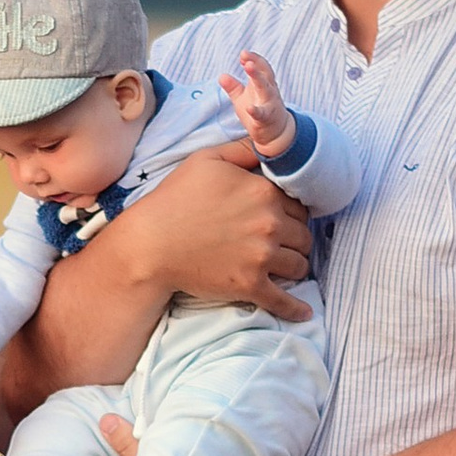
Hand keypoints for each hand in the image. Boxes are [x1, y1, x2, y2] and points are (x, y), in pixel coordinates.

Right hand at [126, 146, 312, 320]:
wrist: (150, 245)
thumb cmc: (175, 199)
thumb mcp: (208, 159)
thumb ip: (245, 148)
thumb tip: (270, 143)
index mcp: (264, 192)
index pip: (300, 204)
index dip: (293, 211)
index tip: (283, 218)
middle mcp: (269, 224)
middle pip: (304, 236)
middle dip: (296, 238)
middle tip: (282, 242)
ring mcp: (261, 258)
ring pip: (300, 265)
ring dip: (295, 266)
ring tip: (286, 267)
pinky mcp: (250, 286)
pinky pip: (284, 301)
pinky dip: (296, 309)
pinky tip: (304, 313)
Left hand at [219, 48, 293, 156]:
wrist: (275, 133)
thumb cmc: (259, 111)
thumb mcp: (243, 98)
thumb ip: (233, 87)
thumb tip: (221, 75)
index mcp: (264, 83)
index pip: (261, 67)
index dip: (253, 59)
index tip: (243, 54)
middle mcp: (269, 91)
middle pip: (264, 74)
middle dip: (255, 64)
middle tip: (245, 56)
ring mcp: (269, 104)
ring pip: (265, 89)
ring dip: (257, 77)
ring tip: (248, 67)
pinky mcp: (266, 119)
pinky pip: (262, 114)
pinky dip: (255, 110)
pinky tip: (249, 108)